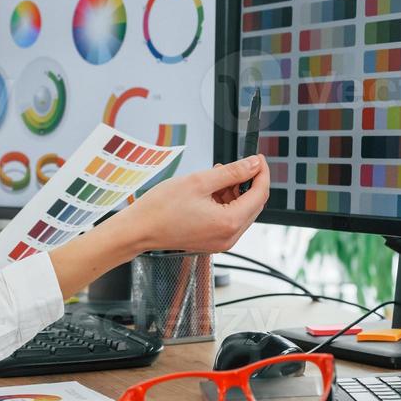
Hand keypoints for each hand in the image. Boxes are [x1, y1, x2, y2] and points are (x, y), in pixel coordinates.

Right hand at [119, 155, 268, 254]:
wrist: (138, 229)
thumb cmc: (161, 208)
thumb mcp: (199, 181)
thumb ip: (232, 172)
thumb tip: (253, 164)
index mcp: (229, 222)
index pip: (259, 194)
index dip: (261, 173)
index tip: (258, 158)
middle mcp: (229, 237)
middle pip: (253, 205)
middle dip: (248, 182)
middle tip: (238, 164)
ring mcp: (221, 242)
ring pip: (241, 212)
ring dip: (235, 192)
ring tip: (217, 176)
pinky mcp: (212, 241)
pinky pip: (228, 219)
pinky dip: (225, 203)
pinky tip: (211, 190)